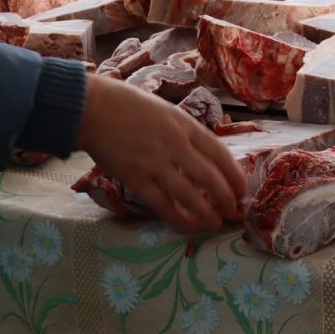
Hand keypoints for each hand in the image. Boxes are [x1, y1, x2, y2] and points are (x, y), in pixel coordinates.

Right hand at [77, 76, 246, 235]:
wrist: (93, 108)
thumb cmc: (128, 105)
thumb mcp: (165, 110)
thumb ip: (184, 132)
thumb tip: (203, 156)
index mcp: (184, 124)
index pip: (219, 153)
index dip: (234, 174)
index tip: (242, 188)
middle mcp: (174, 144)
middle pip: (209, 177)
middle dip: (226, 198)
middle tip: (233, 211)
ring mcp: (154, 163)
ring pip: (190, 195)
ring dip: (207, 213)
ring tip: (215, 224)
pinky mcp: (135, 179)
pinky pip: (162, 204)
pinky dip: (178, 219)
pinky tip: (188, 228)